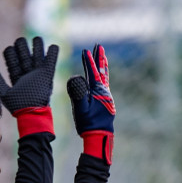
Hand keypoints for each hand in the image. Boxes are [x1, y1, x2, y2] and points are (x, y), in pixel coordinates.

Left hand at [0, 36, 57, 134]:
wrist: (32, 113)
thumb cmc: (18, 106)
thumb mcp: (5, 93)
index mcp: (17, 76)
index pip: (13, 60)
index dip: (10, 53)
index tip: (9, 51)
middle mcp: (27, 73)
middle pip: (25, 55)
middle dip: (22, 47)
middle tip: (21, 41)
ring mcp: (37, 74)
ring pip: (37, 56)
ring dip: (37, 46)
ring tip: (37, 39)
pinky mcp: (47, 76)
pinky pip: (51, 63)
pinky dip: (52, 55)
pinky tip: (53, 46)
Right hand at [66, 45, 114, 161]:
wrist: (99, 136)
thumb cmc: (89, 123)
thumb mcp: (80, 108)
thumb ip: (77, 92)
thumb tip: (75, 77)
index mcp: (98, 91)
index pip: (92, 72)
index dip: (88, 61)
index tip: (86, 50)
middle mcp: (105, 91)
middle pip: (102, 71)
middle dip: (100, 58)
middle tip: (100, 46)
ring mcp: (106, 97)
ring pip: (104, 77)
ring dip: (102, 66)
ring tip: (103, 57)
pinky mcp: (106, 102)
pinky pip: (104, 85)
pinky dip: (103, 77)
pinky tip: (101, 78)